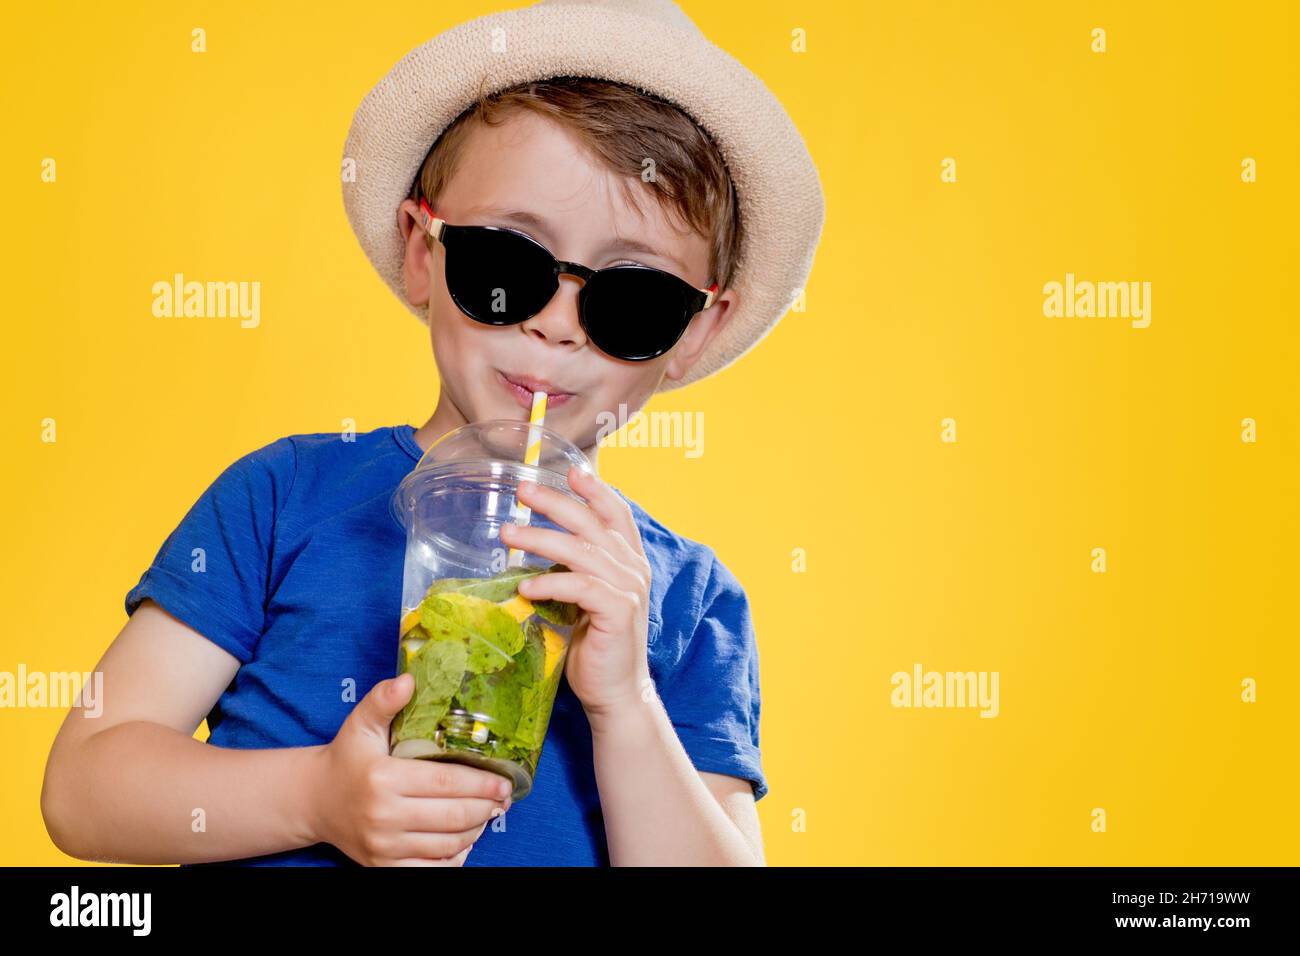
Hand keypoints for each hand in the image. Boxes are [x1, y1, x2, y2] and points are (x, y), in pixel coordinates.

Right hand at [307, 673, 512, 865]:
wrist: (315, 801)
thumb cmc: (347, 758)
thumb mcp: (361, 723)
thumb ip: (383, 700)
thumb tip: (408, 680)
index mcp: (383, 779)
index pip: (445, 783)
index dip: (481, 784)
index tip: (505, 782)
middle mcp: (383, 816)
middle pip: (452, 817)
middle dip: (486, 808)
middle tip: (503, 799)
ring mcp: (383, 846)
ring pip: (447, 844)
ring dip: (476, 830)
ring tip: (488, 813)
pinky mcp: (383, 867)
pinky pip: (432, 869)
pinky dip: (455, 857)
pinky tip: (465, 839)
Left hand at [498, 466, 653, 722]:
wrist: (615, 692)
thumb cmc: (594, 645)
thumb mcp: (584, 598)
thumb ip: (573, 569)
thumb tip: (532, 543)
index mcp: (628, 561)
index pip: (617, 514)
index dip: (595, 490)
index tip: (569, 471)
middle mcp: (633, 569)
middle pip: (592, 524)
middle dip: (555, 503)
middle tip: (521, 492)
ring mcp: (628, 590)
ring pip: (582, 552)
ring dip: (541, 539)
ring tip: (507, 535)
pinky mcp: (618, 613)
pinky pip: (581, 588)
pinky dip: (550, 584)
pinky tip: (524, 587)